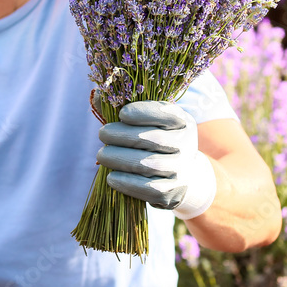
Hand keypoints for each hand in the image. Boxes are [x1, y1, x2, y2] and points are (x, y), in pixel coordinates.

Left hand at [96, 100, 216, 219]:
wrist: (179, 173)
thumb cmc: (153, 138)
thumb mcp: (145, 119)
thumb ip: (122, 104)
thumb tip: (99, 94)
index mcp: (181, 121)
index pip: (166, 114)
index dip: (143, 113)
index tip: (122, 114)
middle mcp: (186, 144)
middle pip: (154, 140)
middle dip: (122, 135)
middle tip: (102, 133)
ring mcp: (181, 170)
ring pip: (150, 165)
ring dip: (120, 159)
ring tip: (102, 155)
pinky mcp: (173, 192)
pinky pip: (150, 189)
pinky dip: (128, 183)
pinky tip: (111, 177)